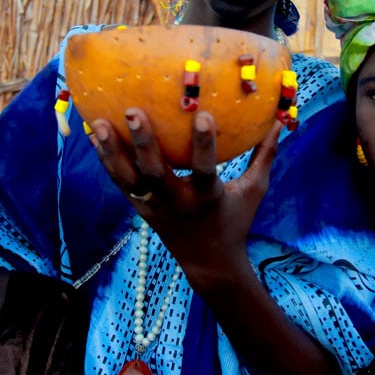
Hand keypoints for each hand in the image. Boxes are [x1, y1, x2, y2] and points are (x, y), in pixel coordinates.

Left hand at [89, 108, 278, 287]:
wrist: (208, 263)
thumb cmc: (234, 221)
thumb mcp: (254, 191)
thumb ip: (264, 156)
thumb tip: (279, 122)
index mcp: (207, 198)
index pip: (205, 170)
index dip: (203, 145)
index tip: (202, 114)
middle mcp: (177, 203)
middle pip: (155, 174)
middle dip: (143, 142)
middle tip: (131, 111)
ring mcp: (155, 208)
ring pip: (129, 179)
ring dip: (113, 151)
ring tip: (98, 123)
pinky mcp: (141, 210)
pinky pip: (120, 183)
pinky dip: (107, 161)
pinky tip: (95, 136)